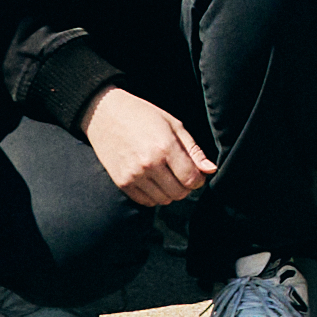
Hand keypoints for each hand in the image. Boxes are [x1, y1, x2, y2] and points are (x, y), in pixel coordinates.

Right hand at [82, 85, 219, 208]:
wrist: (105, 115)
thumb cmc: (143, 115)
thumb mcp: (173, 125)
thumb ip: (193, 150)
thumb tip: (211, 170)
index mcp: (165, 147)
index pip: (191, 179)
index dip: (199, 179)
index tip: (197, 174)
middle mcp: (149, 164)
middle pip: (179, 193)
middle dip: (185, 186)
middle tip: (181, 173)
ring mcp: (133, 175)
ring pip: (163, 200)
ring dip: (170, 192)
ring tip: (166, 175)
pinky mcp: (121, 182)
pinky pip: (146, 202)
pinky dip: (154, 195)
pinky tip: (153, 180)